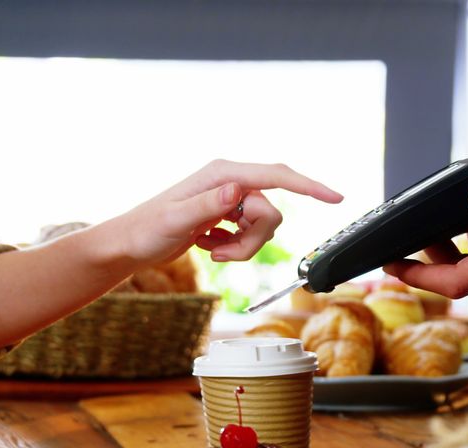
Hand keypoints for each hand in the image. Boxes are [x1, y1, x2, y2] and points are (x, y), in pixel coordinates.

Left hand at [114, 159, 341, 265]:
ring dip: (242, 248)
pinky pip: (250, 236)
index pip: (276, 177)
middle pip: (271, 212)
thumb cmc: (146, 231)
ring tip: (211, 250)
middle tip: (221, 252)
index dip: (309, 187)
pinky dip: (233, 249)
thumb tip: (236, 191)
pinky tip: (208, 245)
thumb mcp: (175, 221)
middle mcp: (230, 181)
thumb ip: (207, 206)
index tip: (336, 197)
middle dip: (253, 240)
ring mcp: (229, 198)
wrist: (131, 245)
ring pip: (263, 228)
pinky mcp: (227, 215)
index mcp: (223, 175)